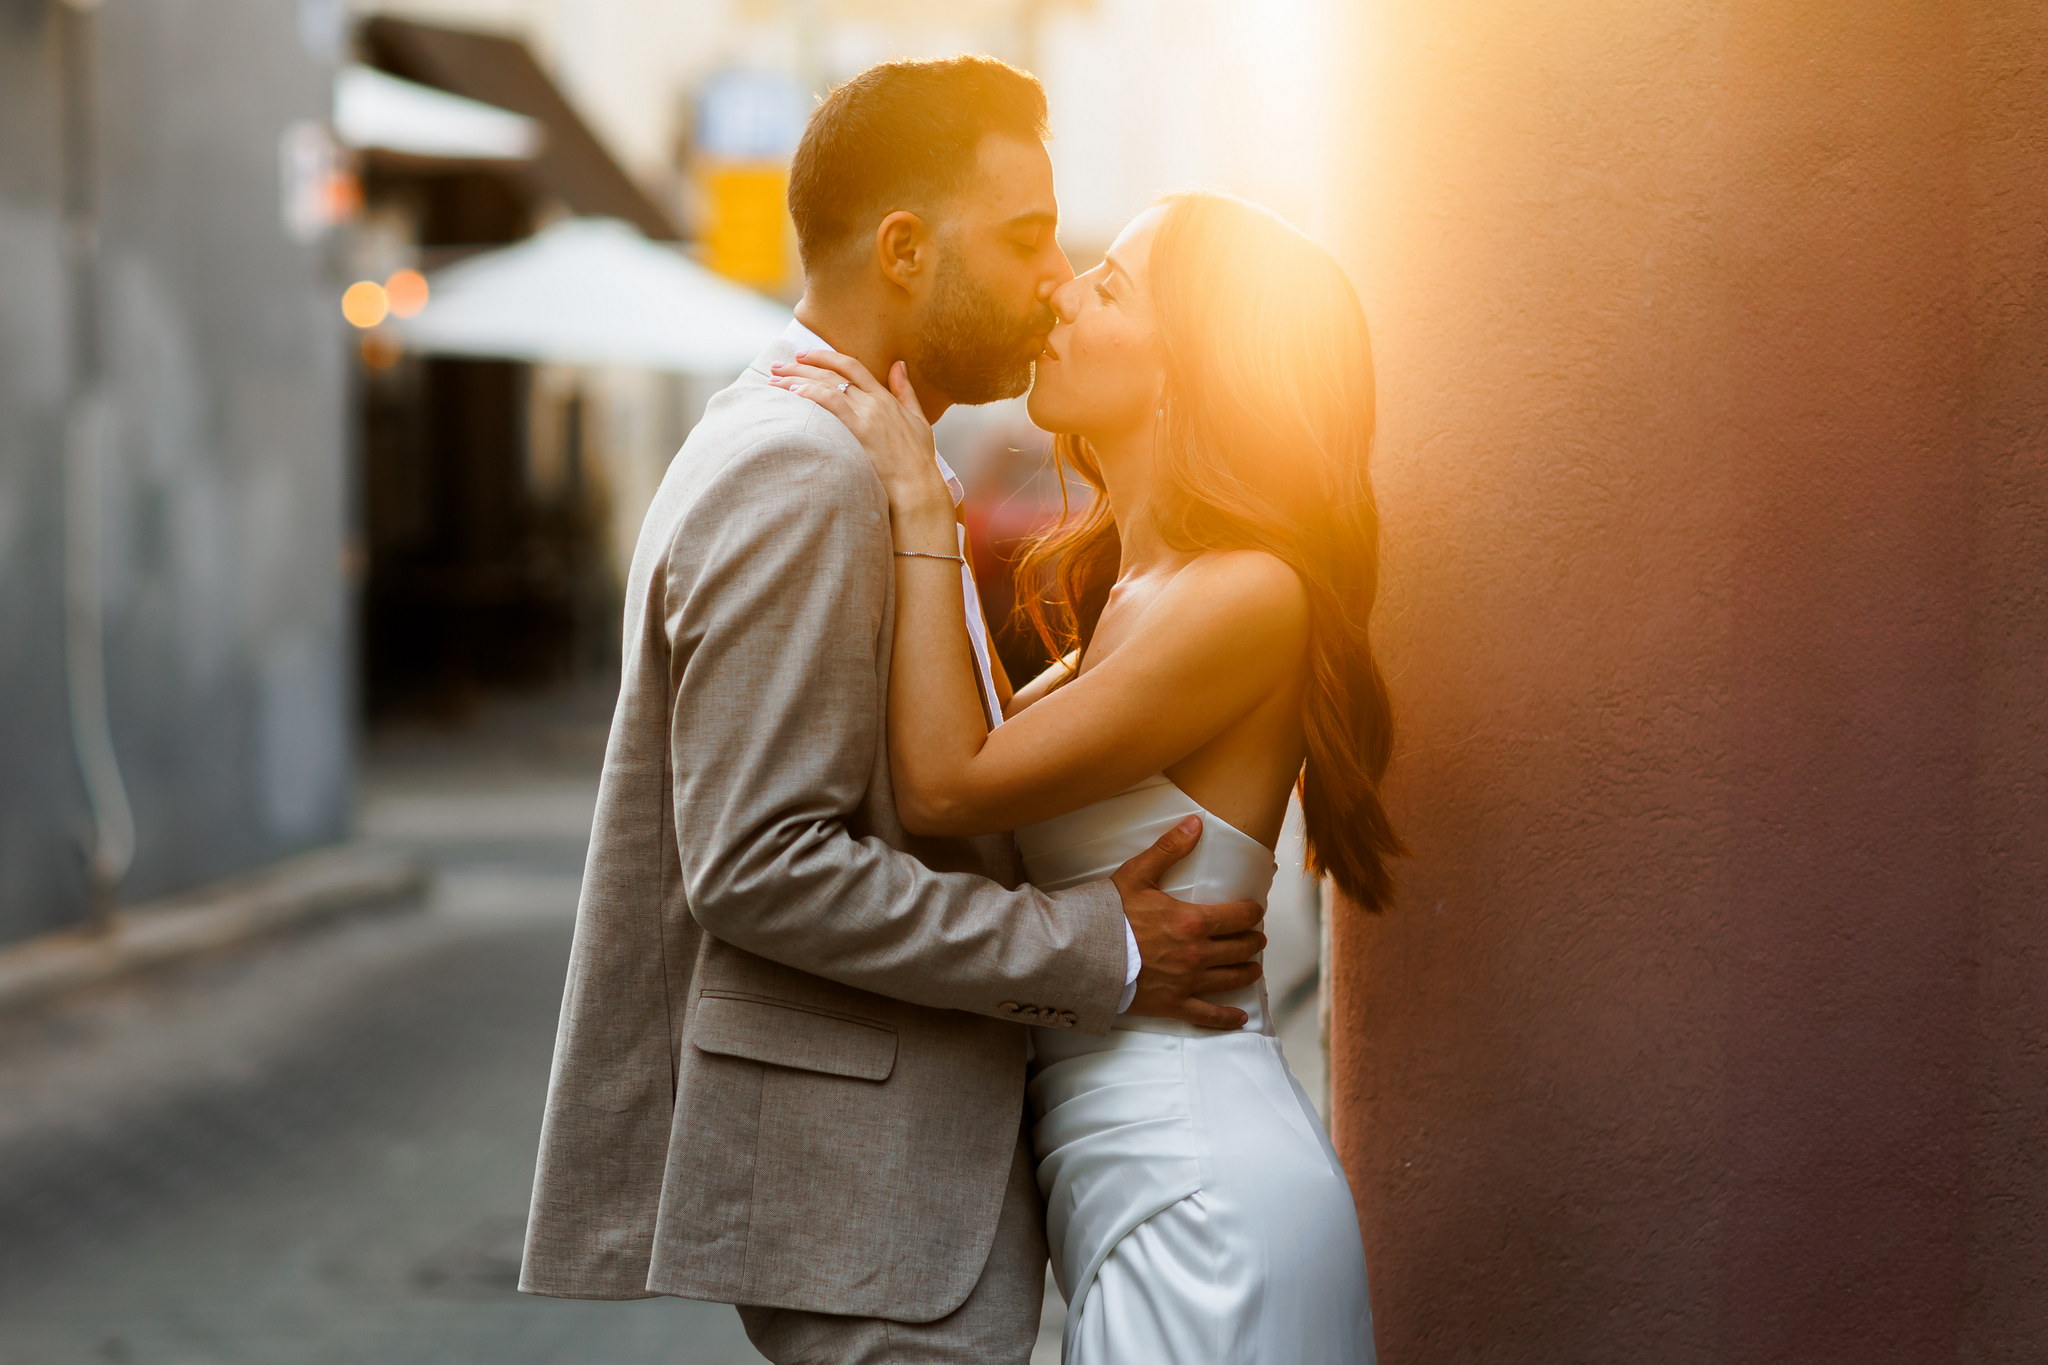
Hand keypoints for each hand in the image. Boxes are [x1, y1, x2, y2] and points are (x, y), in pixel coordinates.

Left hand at [770, 350, 953, 525]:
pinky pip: (831, 404)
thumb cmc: (918, 459)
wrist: (918, 486)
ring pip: (827, 385)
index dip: (825, 356)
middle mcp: (874, 401)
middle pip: (832, 373)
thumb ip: (905, 390)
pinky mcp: (860, 431)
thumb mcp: (918, 418)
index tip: (804, 355)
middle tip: (778, 365)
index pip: (851, 366)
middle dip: (801, 365)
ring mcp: (867, 415)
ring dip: (797, 379)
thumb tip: (899, 364)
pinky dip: (812, 394)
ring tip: (775, 379)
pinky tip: (793, 392)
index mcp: (885, 397)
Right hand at [1111, 816, 1265, 1029]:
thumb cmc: (1109, 914)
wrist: (1083, 955)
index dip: (1252, 913)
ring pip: (1230, 979)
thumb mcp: (1137, 874)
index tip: (1254, 911)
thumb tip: (1196, 822)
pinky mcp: (1173, 1005)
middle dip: (1252, 941)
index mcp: (1192, 921)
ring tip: (1252, 967)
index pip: (1238, 917)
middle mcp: (1197, 954)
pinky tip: (1239, 1018)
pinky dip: (1226, 1018)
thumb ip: (1169, 848)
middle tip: (1255, 937)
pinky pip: (1207, 1015)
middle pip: (1240, 948)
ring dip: (1247, 971)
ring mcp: (1187, 982)